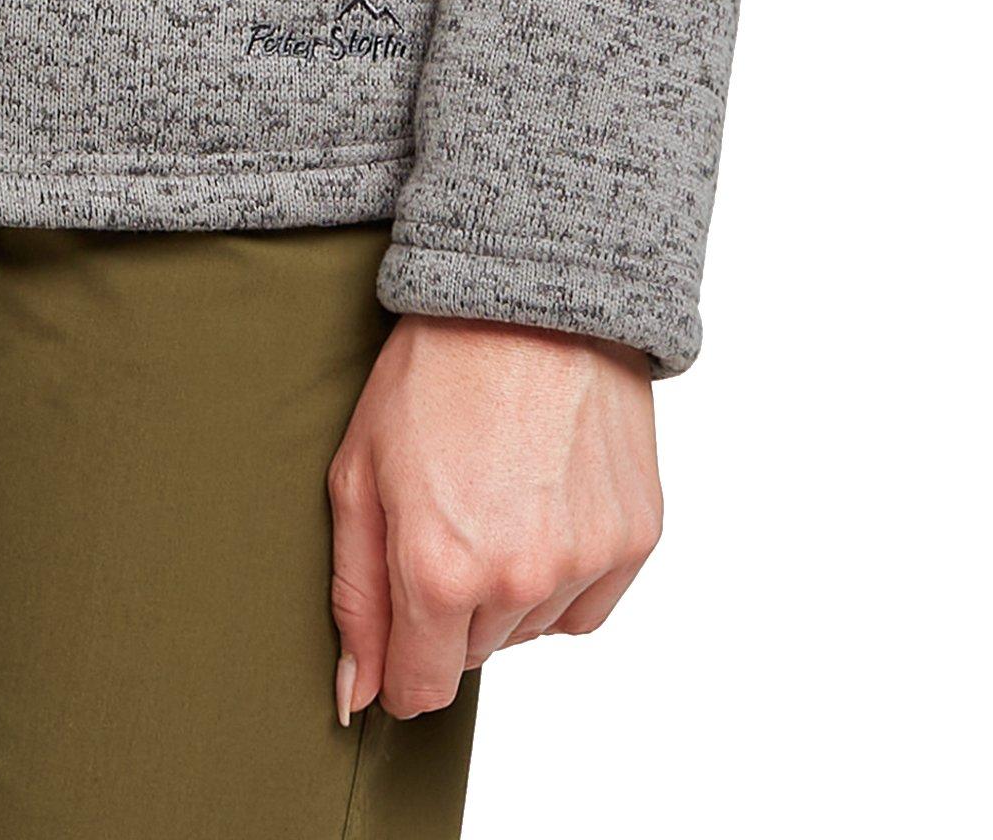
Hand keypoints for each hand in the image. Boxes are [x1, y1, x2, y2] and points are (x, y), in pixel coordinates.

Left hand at [325, 312, 663, 719]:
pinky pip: (586, 607)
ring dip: (508, 590)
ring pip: (529, 631)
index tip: (400, 626)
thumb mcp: (359, 473)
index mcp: (440, 569)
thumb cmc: (434, 370)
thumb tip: (356, 698)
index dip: (400, 665)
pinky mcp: (635, 539)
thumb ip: (356, 598)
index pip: (420, 690)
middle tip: (446, 512)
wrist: (530, 293)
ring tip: (495, 494)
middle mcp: (519, 581)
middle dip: (450, 606)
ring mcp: (585, 560)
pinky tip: (541, 504)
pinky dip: (563, 576)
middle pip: (472, 654)